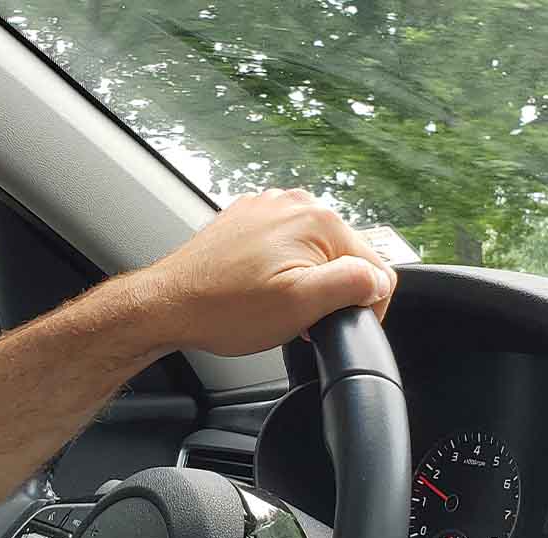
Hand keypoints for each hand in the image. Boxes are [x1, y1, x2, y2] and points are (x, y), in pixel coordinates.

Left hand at [136, 188, 398, 356]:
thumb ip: (353, 285)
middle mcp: (296, 202)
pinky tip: (260, 289)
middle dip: (332, 291)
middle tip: (299, 318)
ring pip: (316, 252)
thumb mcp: (302, 305)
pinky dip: (283, 269)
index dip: (363, 306)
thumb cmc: (225, 309)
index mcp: (317, 219)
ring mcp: (270, 208)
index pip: (375, 266)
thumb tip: (379, 281)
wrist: (169, 305)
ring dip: (308, 281)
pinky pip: (287, 245)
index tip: (333, 325)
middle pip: (345, 256)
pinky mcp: (250, 219)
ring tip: (276, 304)